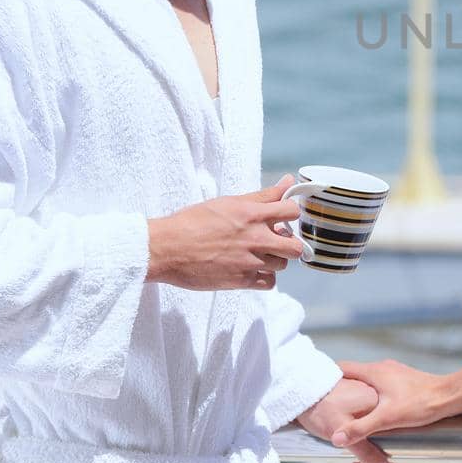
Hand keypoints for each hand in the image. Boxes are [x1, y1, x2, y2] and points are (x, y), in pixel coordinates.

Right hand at [146, 175, 303, 289]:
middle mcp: (255, 238)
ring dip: (275, 259)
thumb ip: (263, 195)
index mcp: (252, 214)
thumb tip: (289, 179)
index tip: (282, 217)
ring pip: (283, 264)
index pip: (292, 211)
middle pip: (295, 246)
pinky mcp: (241, 281)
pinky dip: (265, 277)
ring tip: (258, 254)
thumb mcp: (229, 202)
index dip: (290, 214)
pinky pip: (269, 283)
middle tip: (274, 240)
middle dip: (288, 242)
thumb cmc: (193, 222)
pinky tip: (254, 269)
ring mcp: (249, 262)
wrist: (166, 248)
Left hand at [295, 378, 394, 462]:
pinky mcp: (352, 398)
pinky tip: (344, 445)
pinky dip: (354, 434)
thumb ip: (366, 453)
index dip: (389, 448)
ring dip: (362, 445)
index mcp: (377, 399)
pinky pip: (360, 420)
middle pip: (381, 428)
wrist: (298, 393)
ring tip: (351, 461)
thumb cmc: (320, 409)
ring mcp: (363, 395)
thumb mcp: (343, 434)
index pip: (393, 427)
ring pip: (370, 426)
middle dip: (372, 450)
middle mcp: (374, 394)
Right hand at [326, 359, 461, 462]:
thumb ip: (361, 428)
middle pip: (354, 378)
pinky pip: (382, 389)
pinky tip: (378, 416)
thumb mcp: (388, 418)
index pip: (342, 369)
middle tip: (331, 408)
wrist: (453, 396)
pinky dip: (375, 401)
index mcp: (375, 372)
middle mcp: (383, 369)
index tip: (317, 391)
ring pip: (369, 385)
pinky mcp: (405, 382)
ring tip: (352, 417)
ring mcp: (395, 374)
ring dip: (360, 399)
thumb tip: (337, 439)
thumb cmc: (422, 404)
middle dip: (342, 393)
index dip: (327, 379)